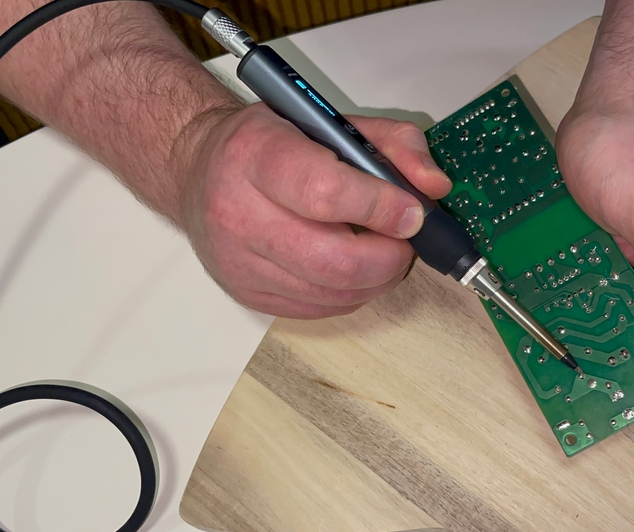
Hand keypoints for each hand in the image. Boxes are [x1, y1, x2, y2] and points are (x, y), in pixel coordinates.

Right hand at [177, 103, 451, 317]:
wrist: (199, 170)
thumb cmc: (269, 144)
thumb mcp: (330, 120)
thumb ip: (393, 143)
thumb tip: (434, 187)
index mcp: (257, 155)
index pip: (323, 193)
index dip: (380, 207)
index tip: (412, 212)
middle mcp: (238, 211)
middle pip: (332, 261)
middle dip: (389, 257)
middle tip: (406, 240)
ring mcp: (238, 261)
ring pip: (332, 293)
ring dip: (377, 278)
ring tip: (383, 250)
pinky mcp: (246, 294)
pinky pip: (320, 308)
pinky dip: (352, 292)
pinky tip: (354, 266)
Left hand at [556, 108, 633, 409]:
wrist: (619, 93)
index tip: (623, 398)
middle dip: (621, 365)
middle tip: (574, 373)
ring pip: (625, 321)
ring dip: (595, 336)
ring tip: (554, 343)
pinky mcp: (619, 248)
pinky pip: (601, 289)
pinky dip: (578, 302)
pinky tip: (548, 306)